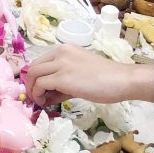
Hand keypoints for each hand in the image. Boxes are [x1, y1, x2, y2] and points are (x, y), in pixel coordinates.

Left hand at [26, 45, 153, 106]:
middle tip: (35, 97)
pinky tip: (45, 103)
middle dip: (30, 83)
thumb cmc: (106, 79)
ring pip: (34, 75)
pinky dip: (38, 95)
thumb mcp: (79, 74)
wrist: (122, 80)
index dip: (36, 77)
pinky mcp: (62, 77)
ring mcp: (60, 64)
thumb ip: (62, 82)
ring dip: (33, 90)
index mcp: (64, 49)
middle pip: (34, 67)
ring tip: (40, 101)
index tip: (38, 90)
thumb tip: (46, 95)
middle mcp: (59, 53)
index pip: (41, 61)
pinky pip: (41, 85)